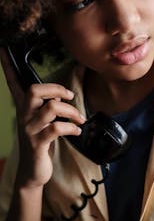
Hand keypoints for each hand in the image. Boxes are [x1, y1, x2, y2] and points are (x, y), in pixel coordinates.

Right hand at [0, 47, 84, 187]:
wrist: (33, 172)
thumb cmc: (41, 142)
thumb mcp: (42, 121)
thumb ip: (48, 106)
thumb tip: (62, 94)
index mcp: (24, 107)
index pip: (14, 83)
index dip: (8, 67)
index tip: (3, 48)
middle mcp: (24, 116)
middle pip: (34, 90)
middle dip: (57, 89)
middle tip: (70, 96)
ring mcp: (30, 130)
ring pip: (52, 108)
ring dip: (71, 111)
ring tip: (79, 119)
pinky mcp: (38, 143)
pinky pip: (57, 128)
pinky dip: (71, 128)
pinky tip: (76, 131)